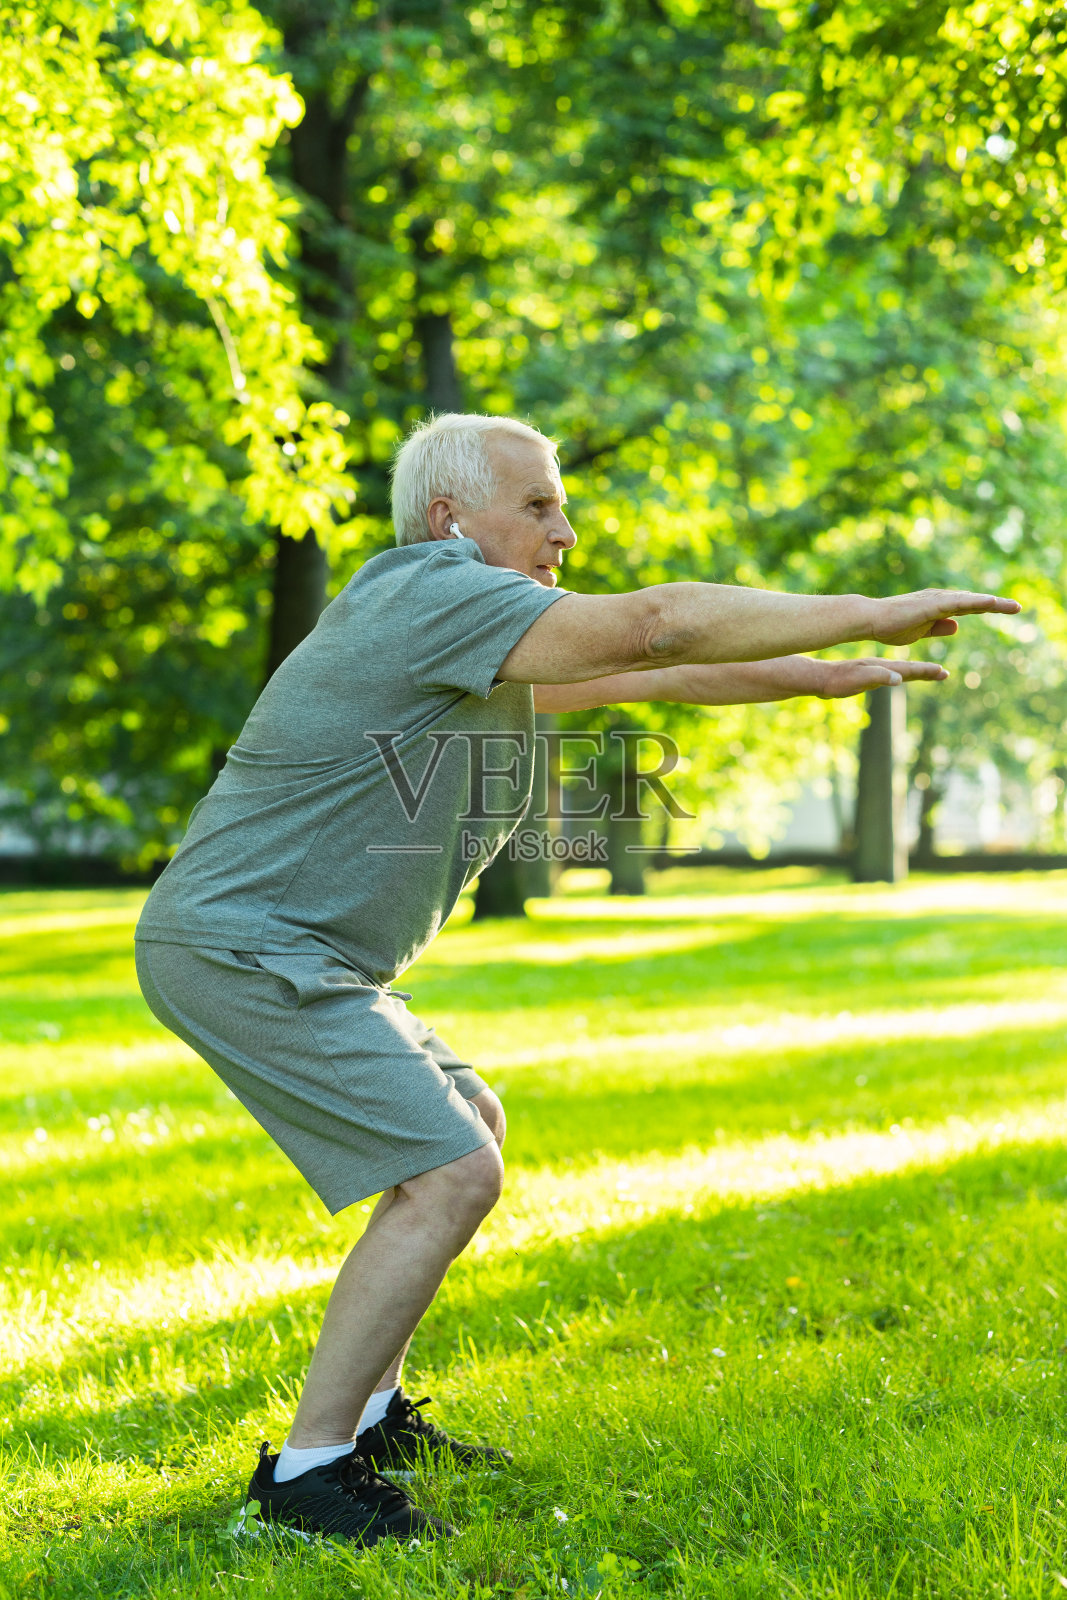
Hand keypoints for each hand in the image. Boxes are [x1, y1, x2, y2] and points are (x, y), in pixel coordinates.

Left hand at [816, 658, 948, 699]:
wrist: (820, 678)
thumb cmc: (837, 682)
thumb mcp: (857, 681)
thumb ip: (878, 678)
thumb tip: (898, 679)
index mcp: (881, 668)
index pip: (908, 670)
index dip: (926, 671)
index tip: (943, 672)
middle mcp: (881, 667)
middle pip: (909, 669)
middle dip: (928, 671)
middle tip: (945, 673)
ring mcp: (876, 671)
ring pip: (902, 671)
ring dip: (918, 672)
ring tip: (933, 673)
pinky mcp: (869, 675)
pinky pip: (892, 674)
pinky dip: (903, 674)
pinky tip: (904, 676)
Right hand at [869, 588, 1019, 645]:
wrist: (871, 620)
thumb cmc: (890, 626)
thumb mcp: (920, 631)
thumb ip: (938, 627)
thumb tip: (957, 626)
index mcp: (937, 607)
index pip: (967, 607)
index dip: (984, 608)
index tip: (1003, 610)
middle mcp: (940, 599)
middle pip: (973, 601)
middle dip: (996, 604)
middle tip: (1017, 608)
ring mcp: (937, 600)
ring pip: (971, 600)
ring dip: (992, 603)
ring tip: (1014, 607)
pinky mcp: (933, 604)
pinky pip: (960, 603)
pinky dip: (977, 602)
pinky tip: (992, 603)